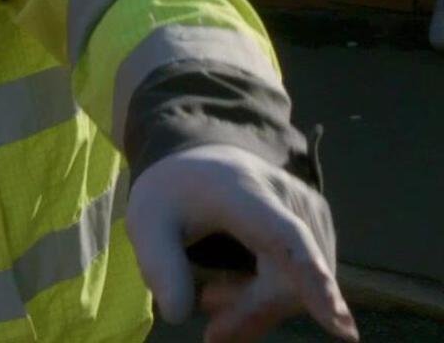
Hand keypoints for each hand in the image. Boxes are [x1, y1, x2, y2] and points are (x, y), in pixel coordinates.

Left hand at [127, 143, 355, 342]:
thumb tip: (177, 315)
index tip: (338, 323)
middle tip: (208, 321)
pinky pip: (304, 284)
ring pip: (300, 289)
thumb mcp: (146, 221)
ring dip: (256, 303)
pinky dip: (270, 295)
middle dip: (249, 311)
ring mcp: (314, 217)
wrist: (203, 162)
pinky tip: (238, 284)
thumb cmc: (175, 194)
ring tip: (213, 291)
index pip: (287, 240)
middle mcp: (292, 200)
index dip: (311, 281)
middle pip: (290, 282)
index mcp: (245, 193)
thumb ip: (159, 264)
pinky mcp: (322, 233)